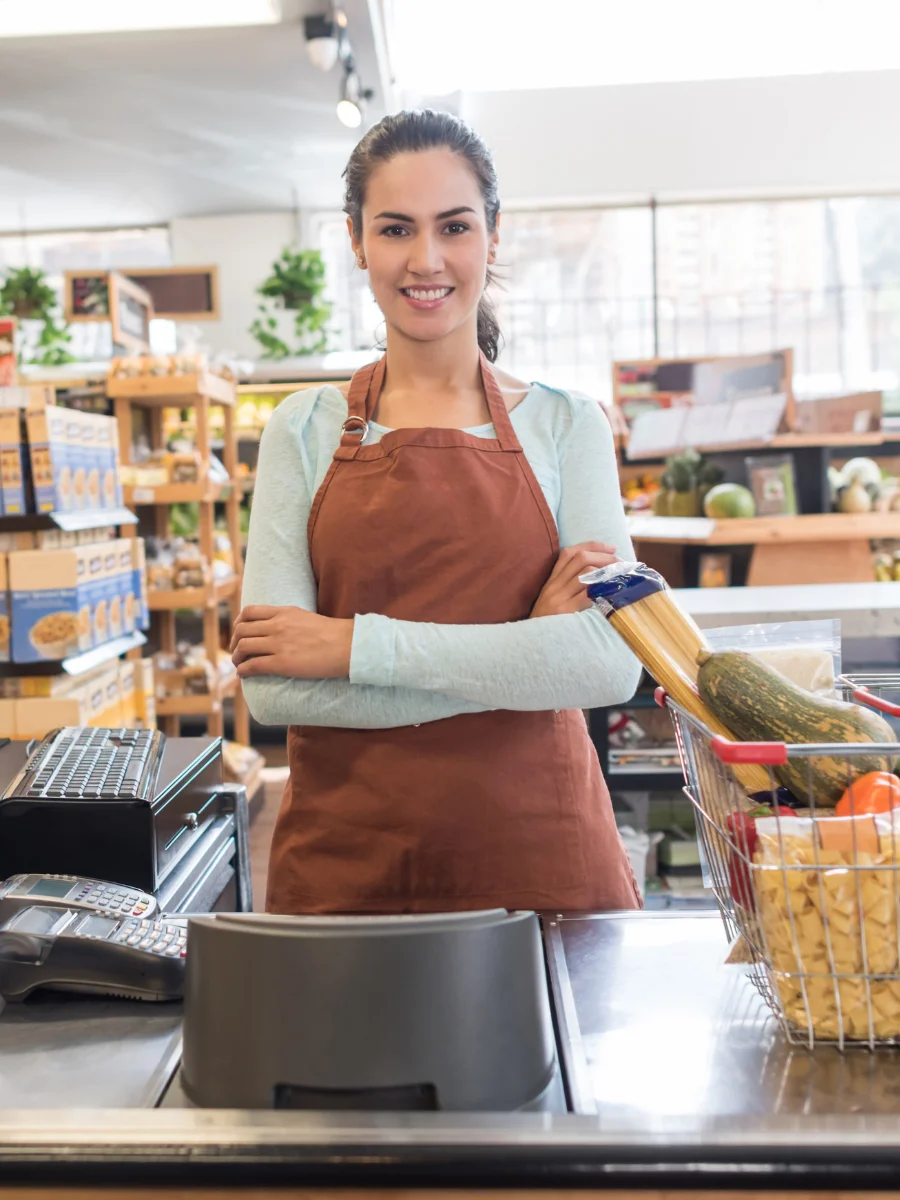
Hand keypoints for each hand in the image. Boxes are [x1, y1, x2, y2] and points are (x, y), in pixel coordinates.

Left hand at [230, 605, 353, 679]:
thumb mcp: (306, 617)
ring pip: (243, 647)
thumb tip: (279, 629)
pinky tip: (244, 675)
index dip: (238, 624)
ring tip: (239, 664)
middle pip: (241, 630)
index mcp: (283, 612)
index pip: (249, 612)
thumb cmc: (333, 634)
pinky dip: (243, 670)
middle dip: (233, 642)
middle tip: (236, 652)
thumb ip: (289, 620)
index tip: (238, 633)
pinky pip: (253, 665)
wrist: (348, 646)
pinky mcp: (282, 663)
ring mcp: (279, 644)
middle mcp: (277, 626)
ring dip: (235, 658)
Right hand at [530, 542, 618, 617]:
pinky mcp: (565, 611)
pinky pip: (588, 594)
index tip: (611, 548)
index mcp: (551, 581)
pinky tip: (612, 592)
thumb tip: (598, 579)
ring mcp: (559, 597)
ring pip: (586, 573)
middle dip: (604, 557)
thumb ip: (568, 589)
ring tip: (620, 576)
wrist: (532, 643)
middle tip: (621, 563)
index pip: (569, 553)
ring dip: (607, 571)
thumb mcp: (552, 602)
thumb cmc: (547, 624)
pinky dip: (602, 589)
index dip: (592, 546)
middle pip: (580, 558)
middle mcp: (554, 586)